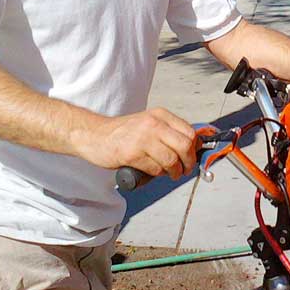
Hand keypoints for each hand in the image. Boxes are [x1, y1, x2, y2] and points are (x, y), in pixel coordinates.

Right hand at [77, 108, 197, 179]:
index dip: (195, 148)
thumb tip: (194, 147)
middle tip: (184, 169)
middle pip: (185, 145)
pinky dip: (157, 174)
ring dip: (174, 171)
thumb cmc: (122, 133)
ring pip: (172, 160)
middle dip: (188, 162)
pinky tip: (151, 171)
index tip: (193, 157)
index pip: (189, 132)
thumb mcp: (149, 124)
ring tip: (170, 173)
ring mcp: (142, 138)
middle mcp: (153, 124)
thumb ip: (169, 132)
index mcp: (160, 115)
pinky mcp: (132, 154)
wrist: (94, 135)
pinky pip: (155, 169)